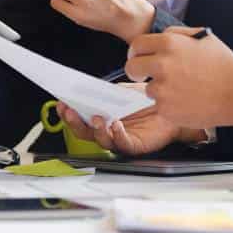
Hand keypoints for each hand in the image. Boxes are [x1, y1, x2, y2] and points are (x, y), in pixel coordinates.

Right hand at [56, 88, 205, 156]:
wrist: (172, 106)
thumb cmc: (147, 100)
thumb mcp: (121, 91)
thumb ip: (104, 92)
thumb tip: (85, 86)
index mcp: (101, 116)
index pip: (80, 117)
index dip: (68, 112)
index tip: (60, 103)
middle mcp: (108, 130)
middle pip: (85, 132)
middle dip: (75, 122)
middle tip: (69, 111)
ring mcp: (120, 139)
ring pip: (101, 140)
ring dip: (96, 129)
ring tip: (97, 117)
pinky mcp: (135, 145)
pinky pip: (123, 144)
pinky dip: (117, 135)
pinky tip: (116, 124)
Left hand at [126, 27, 232, 128]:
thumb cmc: (224, 66)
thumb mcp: (203, 38)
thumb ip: (177, 34)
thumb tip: (159, 37)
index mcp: (170, 44)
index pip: (136, 45)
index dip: (135, 52)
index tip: (138, 58)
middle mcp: (162, 65)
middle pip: (131, 67)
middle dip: (136, 71)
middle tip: (145, 75)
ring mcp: (162, 89)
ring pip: (148, 89)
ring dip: (160, 90)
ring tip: (184, 90)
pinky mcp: (165, 109)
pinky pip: (159, 106)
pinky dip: (170, 105)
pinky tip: (187, 101)